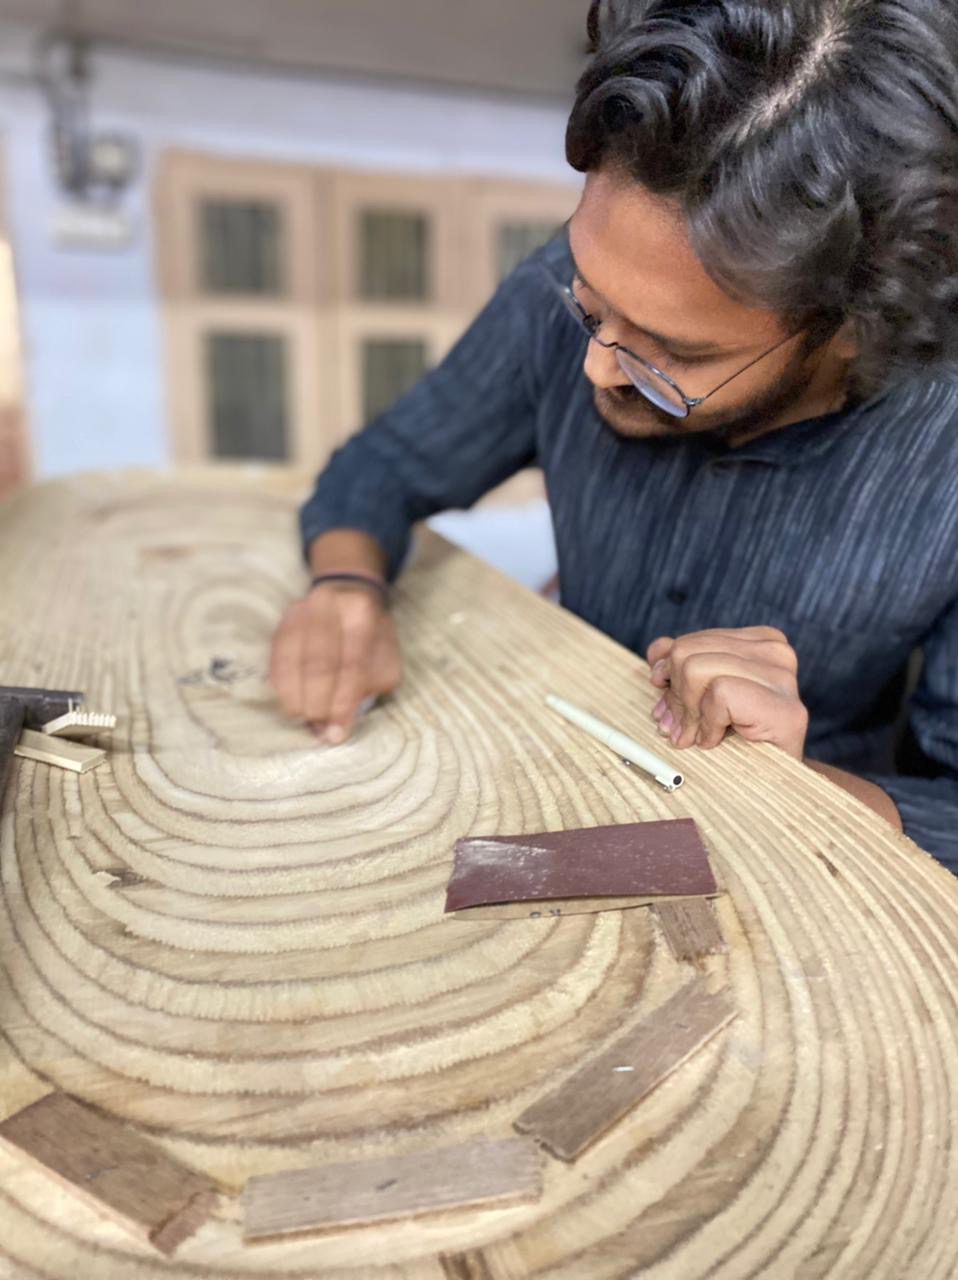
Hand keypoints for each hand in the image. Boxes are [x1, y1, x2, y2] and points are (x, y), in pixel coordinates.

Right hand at [269, 582, 401, 743]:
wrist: (349, 593)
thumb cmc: (370, 635)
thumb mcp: (385, 657)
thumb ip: (369, 686)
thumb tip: (338, 722)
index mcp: (361, 613)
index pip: (351, 665)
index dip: (342, 704)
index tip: (337, 733)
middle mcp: (329, 606)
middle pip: (318, 663)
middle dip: (317, 704)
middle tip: (319, 729)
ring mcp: (302, 612)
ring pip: (291, 661)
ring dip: (295, 698)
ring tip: (303, 720)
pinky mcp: (284, 622)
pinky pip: (276, 658)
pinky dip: (281, 685)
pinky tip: (289, 702)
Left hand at [646, 626, 808, 758]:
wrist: (774, 784)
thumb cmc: (737, 741)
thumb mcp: (700, 695)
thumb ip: (680, 667)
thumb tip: (657, 654)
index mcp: (759, 642)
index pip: (688, 642)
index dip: (667, 672)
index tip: (666, 696)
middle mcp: (775, 652)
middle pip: (687, 653)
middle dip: (675, 696)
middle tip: (679, 727)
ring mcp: (783, 679)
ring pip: (696, 670)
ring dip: (689, 713)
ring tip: (696, 735)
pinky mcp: (785, 710)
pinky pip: (719, 695)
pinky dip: (708, 724)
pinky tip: (715, 740)